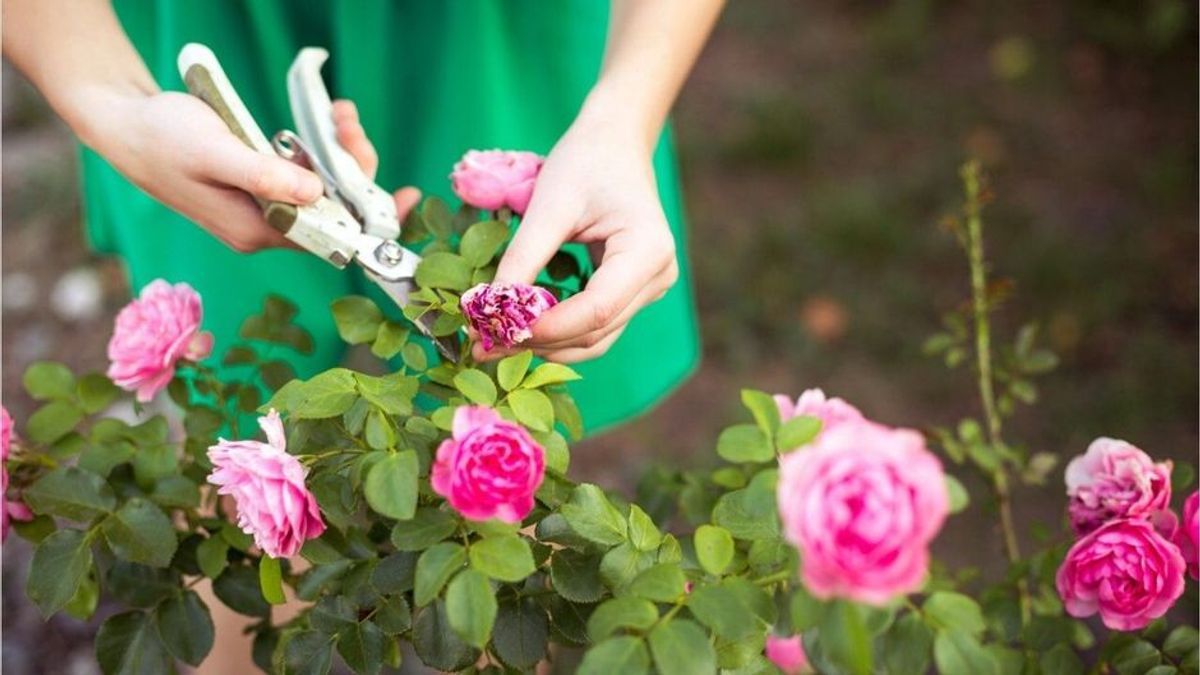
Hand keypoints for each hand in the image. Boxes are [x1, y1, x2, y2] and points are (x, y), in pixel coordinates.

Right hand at [84, 92, 417, 251]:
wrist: (126, 126)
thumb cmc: (163, 139)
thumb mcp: (215, 153)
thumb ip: (264, 176)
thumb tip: (316, 195)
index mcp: (256, 231)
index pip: (330, 237)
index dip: (371, 220)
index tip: (406, 198)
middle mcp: (265, 227)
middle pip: (333, 210)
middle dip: (353, 167)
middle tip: (348, 121)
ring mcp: (264, 207)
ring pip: (324, 189)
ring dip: (339, 152)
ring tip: (339, 112)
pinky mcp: (262, 186)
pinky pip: (307, 174)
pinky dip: (321, 149)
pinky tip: (325, 121)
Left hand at [482, 111, 679, 362]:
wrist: (614, 144)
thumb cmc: (585, 162)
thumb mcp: (549, 204)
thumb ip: (524, 256)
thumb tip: (490, 307)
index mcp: (648, 250)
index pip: (597, 309)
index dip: (549, 327)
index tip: (498, 331)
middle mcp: (657, 277)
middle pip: (597, 330)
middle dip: (540, 341)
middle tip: (483, 345)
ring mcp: (649, 288)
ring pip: (596, 338)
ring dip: (547, 345)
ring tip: (495, 342)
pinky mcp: (633, 292)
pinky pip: (595, 325)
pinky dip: (558, 332)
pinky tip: (520, 329)